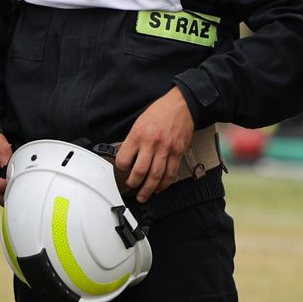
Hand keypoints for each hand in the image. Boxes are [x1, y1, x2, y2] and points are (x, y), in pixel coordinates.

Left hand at [115, 88, 195, 202]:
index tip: (122, 171)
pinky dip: (165, 184)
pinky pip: (171, 173)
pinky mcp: (178, 152)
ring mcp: (166, 149)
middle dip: (134, 183)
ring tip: (144, 195)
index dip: (121, 168)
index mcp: (138, 134)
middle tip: (131, 187)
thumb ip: (133, 140)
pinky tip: (160, 188)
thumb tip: (127, 158)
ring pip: (156, 176)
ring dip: (149, 189)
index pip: (124, 159)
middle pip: (140, 171)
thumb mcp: (139, 122)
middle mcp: (151, 143)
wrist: (181, 105)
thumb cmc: (160, 112)